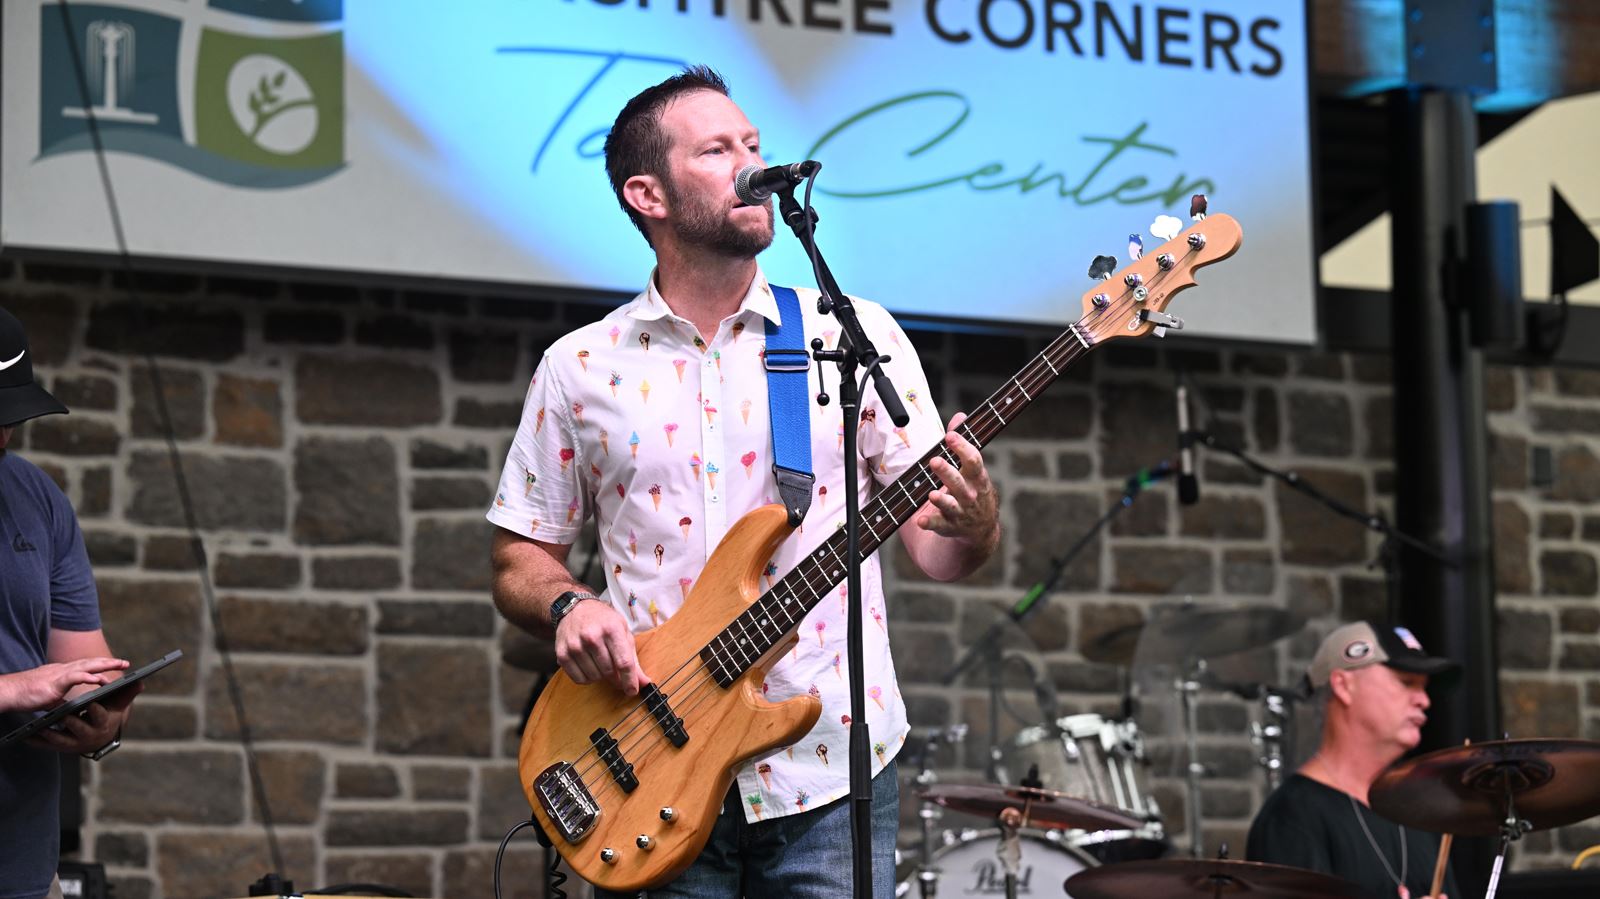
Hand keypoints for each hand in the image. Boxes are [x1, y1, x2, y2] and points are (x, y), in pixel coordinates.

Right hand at [0, 657, 128, 712]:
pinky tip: (100, 679)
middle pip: (90, 662)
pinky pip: (75, 676)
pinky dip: (88, 676)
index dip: (100, 665)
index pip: (85, 666)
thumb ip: (61, 698)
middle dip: (108, 662)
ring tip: (120, 665)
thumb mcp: (49, 696)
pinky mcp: (54, 682)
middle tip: (125, 663)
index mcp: (61, 672)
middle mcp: (62, 669)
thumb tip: (69, 705)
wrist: (9, 692)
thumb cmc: (26, 694)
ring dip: (104, 665)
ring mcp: (58, 674)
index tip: (114, 666)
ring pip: (86, 666)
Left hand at [28, 676, 140, 754]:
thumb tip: (141, 682)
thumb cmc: (108, 716)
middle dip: (72, 722)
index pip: (100, 716)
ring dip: (51, 735)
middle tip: (64, 715)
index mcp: (103, 725)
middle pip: (79, 729)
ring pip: (61, 740)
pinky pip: (47, 746)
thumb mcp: (118, 706)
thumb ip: (127, 693)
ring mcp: (74, 743)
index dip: (96, 710)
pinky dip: (37, 742)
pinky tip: (27, 737)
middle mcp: (89, 736)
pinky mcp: (60, 747)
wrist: (98, 737)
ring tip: (42, 727)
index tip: (91, 703)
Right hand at [555, 600, 650, 696]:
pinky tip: (589, 666)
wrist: (574, 608)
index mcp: (611, 629)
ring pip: (594, 677)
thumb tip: (644, 682)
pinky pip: (579, 679)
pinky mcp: (562, 654)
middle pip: (609, 672)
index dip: (630, 680)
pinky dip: (587, 678)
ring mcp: (575, 646)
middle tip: (617, 673)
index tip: (633, 691)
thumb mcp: (623, 632)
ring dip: (601, 676)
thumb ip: (633, 659)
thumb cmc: (603, 621)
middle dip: (616, 678)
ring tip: (600, 663)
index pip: (624, 662)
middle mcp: (592, 637)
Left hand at [915, 412, 999, 550]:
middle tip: (934, 461)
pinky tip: (920, 521)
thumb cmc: (971, 491)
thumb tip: (960, 416)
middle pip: (960, 483)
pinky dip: (930, 523)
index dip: (963, 448)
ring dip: (941, 500)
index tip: (950, 436)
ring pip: (951, 506)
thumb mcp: (971, 469)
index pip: (974, 461)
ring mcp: (961, 512)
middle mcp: (970, 495)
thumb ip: (962, 444)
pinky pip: (940, 526)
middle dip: (947, 472)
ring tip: (932, 494)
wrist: (980, 531)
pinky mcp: (950, 527)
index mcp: (976, 478)